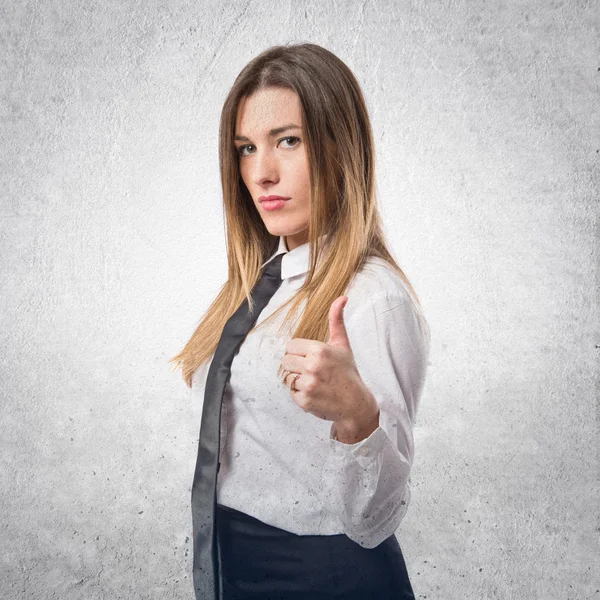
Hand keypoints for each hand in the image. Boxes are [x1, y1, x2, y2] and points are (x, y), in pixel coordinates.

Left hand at [277, 296, 378, 432]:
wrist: (355, 404)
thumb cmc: (348, 373)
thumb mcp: (342, 345)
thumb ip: (336, 320)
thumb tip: (341, 298)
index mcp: (319, 350)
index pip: (290, 346)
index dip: (298, 352)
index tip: (310, 358)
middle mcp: (312, 367)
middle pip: (285, 361)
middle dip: (296, 366)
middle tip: (312, 370)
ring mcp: (307, 385)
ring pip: (286, 377)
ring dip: (296, 380)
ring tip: (313, 381)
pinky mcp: (304, 401)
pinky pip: (291, 393)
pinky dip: (300, 394)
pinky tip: (314, 393)